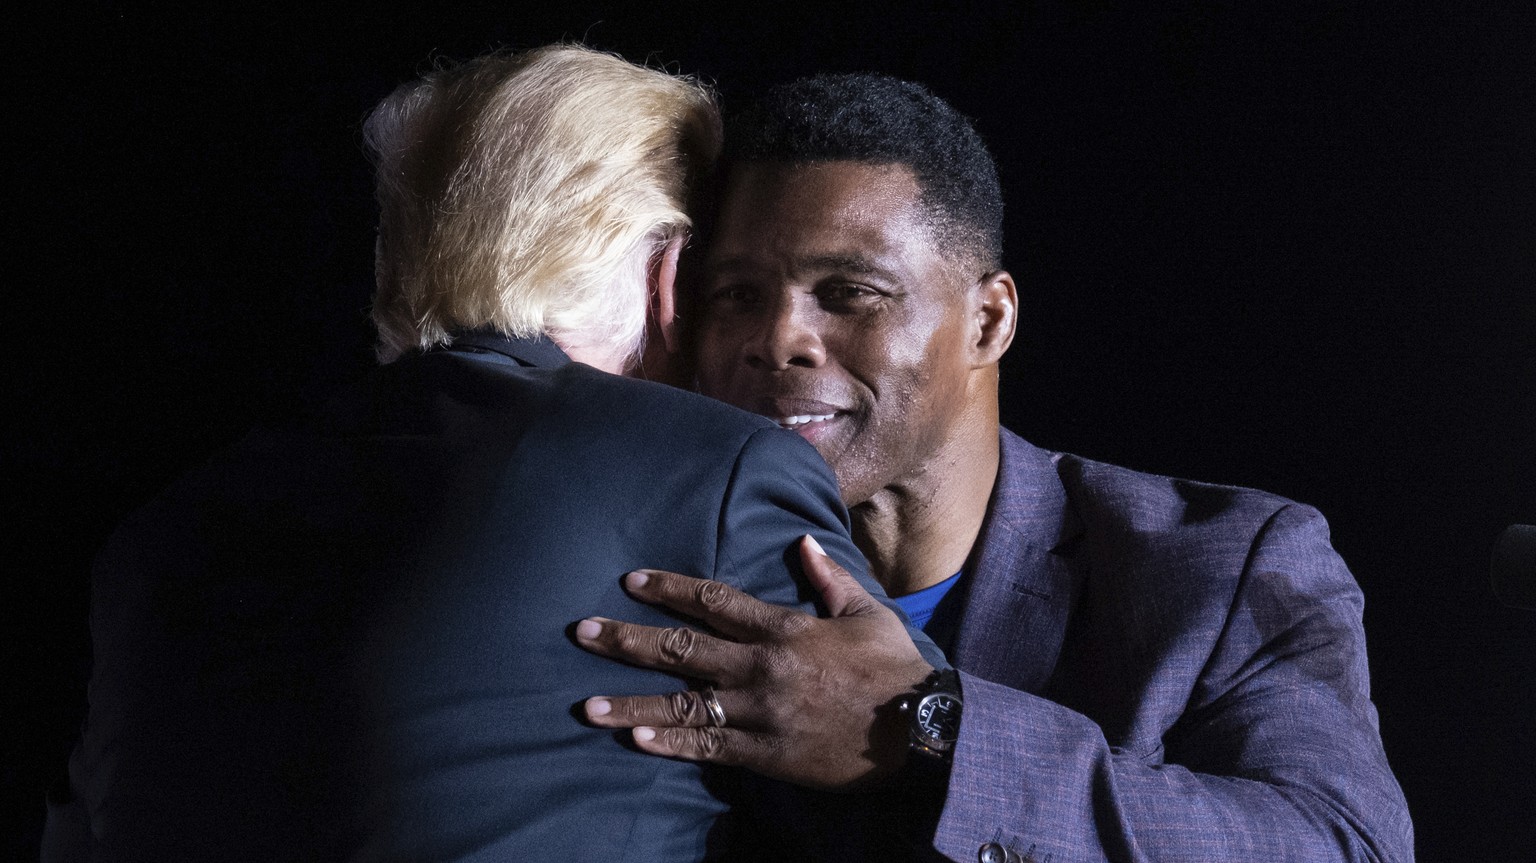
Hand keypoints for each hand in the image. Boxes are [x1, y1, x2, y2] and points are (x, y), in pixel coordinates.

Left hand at [575, 535, 934, 789]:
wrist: (922, 732)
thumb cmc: (897, 670)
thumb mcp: (869, 613)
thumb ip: (830, 579)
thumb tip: (802, 542)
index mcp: (785, 629)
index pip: (714, 602)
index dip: (669, 589)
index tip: (632, 581)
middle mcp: (763, 668)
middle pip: (682, 649)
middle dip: (628, 640)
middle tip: (583, 631)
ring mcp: (761, 713)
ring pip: (683, 705)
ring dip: (631, 703)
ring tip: (586, 705)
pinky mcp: (767, 754)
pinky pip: (709, 747)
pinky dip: (671, 744)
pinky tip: (635, 739)